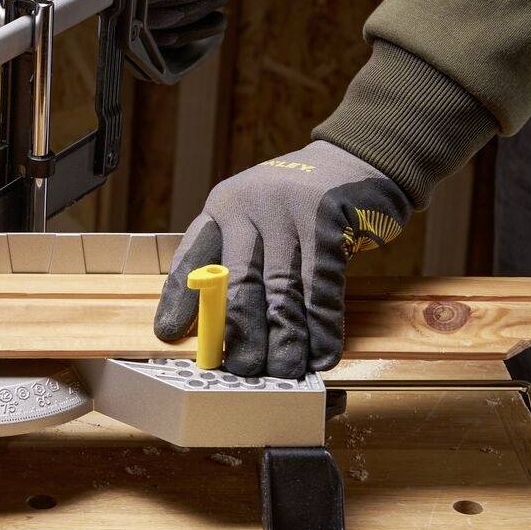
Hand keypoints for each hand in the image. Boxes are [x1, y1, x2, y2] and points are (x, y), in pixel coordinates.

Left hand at [158, 142, 410, 377]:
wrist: (364, 157)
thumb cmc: (304, 202)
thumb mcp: (260, 214)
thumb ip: (240, 256)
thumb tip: (221, 324)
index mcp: (225, 206)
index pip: (194, 256)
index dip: (179, 297)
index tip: (167, 332)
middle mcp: (250, 205)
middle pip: (239, 280)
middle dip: (240, 332)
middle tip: (242, 370)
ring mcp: (290, 210)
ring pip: (282, 288)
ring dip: (284, 337)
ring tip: (284, 372)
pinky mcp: (330, 219)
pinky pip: (323, 284)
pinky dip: (323, 325)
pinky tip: (322, 353)